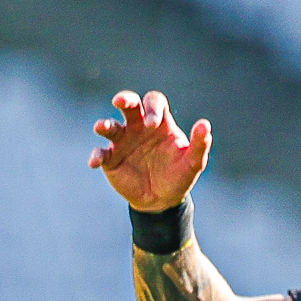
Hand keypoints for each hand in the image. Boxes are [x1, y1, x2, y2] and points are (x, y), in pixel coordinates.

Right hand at [90, 89, 211, 210]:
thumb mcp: (193, 163)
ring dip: (104, 125)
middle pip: (130, 104)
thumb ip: (200, 144)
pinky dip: (97, 155)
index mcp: (159, 122)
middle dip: (124, 99)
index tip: (152, 123)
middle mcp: (138, 127)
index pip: (154, 102)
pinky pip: (101, 153)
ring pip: (111, 126)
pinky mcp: (111, 159)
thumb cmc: (178, 176)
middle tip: (120, 102)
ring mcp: (123, 142)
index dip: (152, 108)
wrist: (162, 201)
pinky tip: (95, 162)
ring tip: (101, 127)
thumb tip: (205, 125)